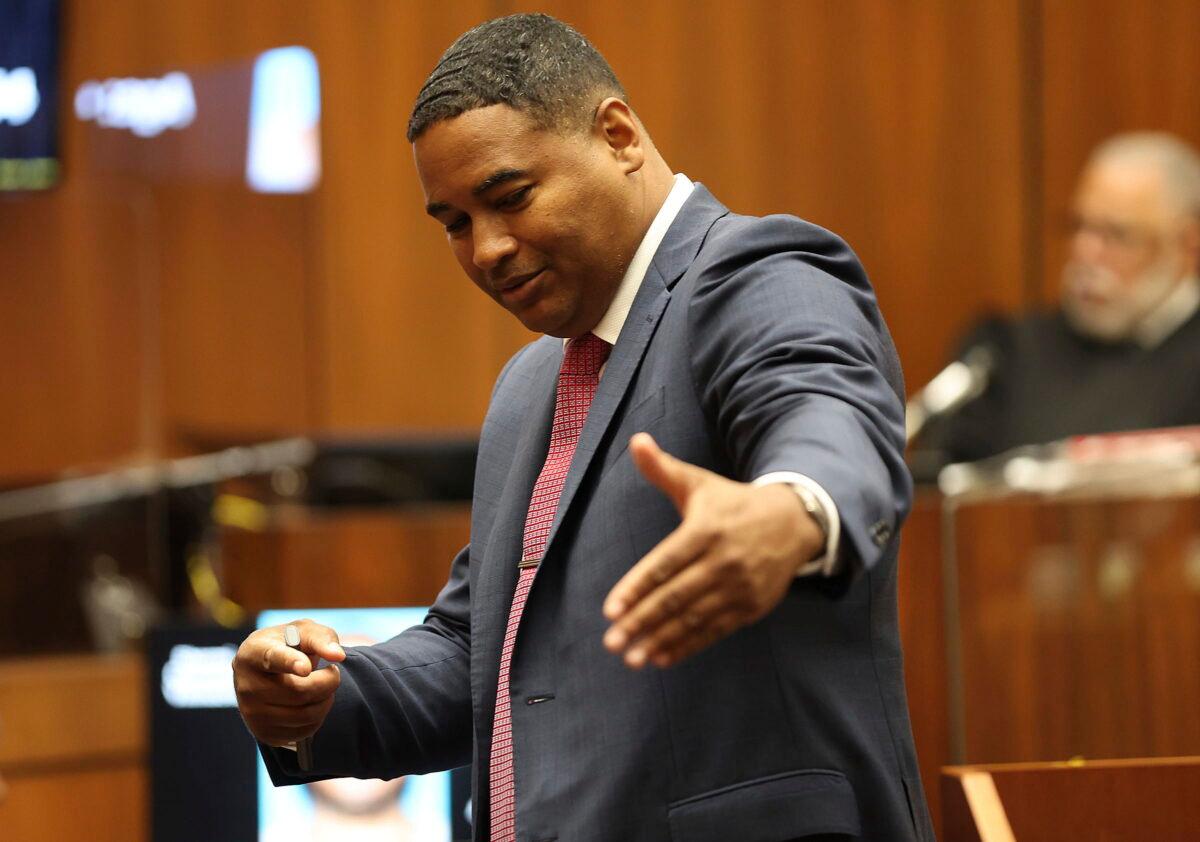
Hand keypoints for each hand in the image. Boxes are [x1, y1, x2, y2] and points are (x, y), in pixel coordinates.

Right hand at [232, 619, 345, 746]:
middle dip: (328, 681)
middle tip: (333, 672)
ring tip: (324, 686)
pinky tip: (313, 702)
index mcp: (253, 652)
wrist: (268, 670)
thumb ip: (322, 638)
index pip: (273, 659)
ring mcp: (251, 712)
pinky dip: (318, 717)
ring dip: (326, 700)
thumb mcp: (304, 631)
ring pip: (304, 715)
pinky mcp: (262, 733)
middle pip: (299, 692)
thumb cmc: (289, 645)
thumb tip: (337, 655)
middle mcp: (246, 684)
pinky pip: (304, 731)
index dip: (291, 663)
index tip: (306, 667)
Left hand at [602, 433, 823, 669]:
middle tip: (612, 641)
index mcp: (706, 530)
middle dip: (641, 621)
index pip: (665, 564)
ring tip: (632, 657)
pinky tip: (662, 657)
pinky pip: (714, 630)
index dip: (637, 588)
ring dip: (661, 640)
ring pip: (693, 618)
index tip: (610, 610)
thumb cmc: (733, 503)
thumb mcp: (699, 484)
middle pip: (675, 596)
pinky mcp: (751, 607)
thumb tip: (636, 441)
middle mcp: (723, 561)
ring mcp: (739, 587)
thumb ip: (663, 469)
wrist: (793, 522)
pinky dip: (688, 645)